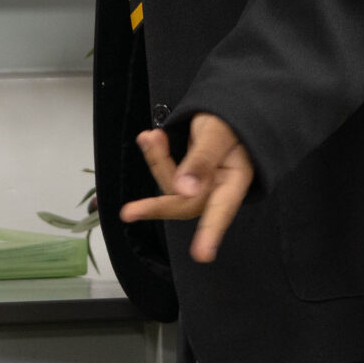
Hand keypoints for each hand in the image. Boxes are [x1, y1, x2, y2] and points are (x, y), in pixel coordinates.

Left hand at [120, 113, 254, 262]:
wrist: (226, 107)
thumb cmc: (230, 118)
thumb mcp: (216, 132)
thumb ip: (201, 160)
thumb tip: (185, 190)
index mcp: (235, 178)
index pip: (222, 209)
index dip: (211, 233)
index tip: (201, 255)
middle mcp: (219, 187)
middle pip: (186, 205)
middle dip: (156, 205)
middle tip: (128, 212)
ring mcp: (203, 183)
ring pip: (173, 188)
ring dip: (157, 162)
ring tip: (150, 137)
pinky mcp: (189, 177)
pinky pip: (168, 174)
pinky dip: (156, 156)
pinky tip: (150, 137)